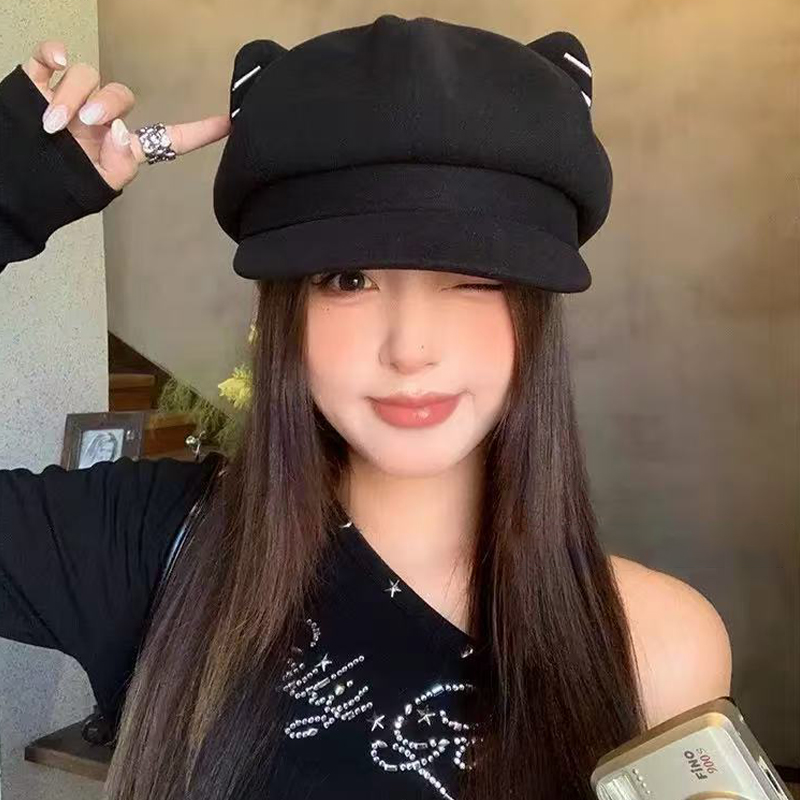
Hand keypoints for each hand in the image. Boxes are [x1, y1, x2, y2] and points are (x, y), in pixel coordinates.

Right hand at [22, 40, 230, 191]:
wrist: (14, 187)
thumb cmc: (57, 190)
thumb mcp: (94, 187)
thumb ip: (117, 166)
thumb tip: (120, 131)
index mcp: (123, 146)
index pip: (167, 136)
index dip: (197, 132)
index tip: (229, 125)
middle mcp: (101, 119)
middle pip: (120, 94)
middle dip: (105, 104)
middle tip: (84, 125)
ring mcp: (72, 99)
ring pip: (87, 75)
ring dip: (72, 95)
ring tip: (54, 123)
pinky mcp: (40, 83)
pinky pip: (52, 56)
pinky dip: (54, 55)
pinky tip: (54, 66)